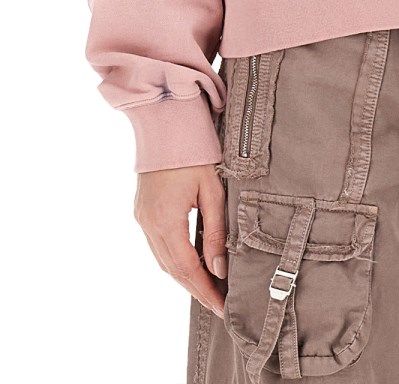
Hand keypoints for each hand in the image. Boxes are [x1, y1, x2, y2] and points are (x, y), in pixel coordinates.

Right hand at [134, 164, 227, 317]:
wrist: (166, 124)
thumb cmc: (194, 153)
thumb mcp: (211, 191)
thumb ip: (216, 231)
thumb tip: (220, 268)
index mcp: (165, 220)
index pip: (186, 268)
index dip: (204, 290)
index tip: (222, 307)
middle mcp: (148, 224)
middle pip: (172, 269)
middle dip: (196, 288)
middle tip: (220, 304)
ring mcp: (142, 218)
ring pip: (163, 260)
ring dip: (185, 276)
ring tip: (210, 289)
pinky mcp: (142, 212)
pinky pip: (158, 246)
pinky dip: (175, 260)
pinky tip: (191, 264)